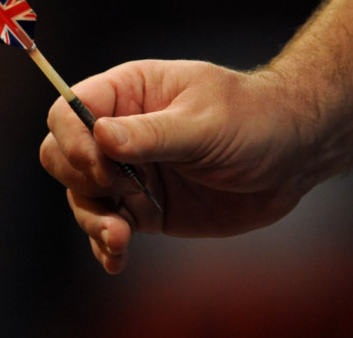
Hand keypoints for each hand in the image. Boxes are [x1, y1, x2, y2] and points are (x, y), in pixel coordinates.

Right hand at [40, 60, 312, 272]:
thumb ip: (152, 132)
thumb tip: (100, 136)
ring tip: (120, 237)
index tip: (102, 166)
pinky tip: (117, 259)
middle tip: (120, 189)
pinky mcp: (143, 209)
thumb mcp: (205, 121)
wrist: (291, 156)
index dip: (72, 140)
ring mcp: (129, 173)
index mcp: (127, 94)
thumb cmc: (252, 119)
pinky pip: (109, 228)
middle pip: (62, 155)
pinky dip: (106, 246)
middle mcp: (119, 134)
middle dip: (81, 180)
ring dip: (92, 220)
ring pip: (81, 197)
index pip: (69, 111)